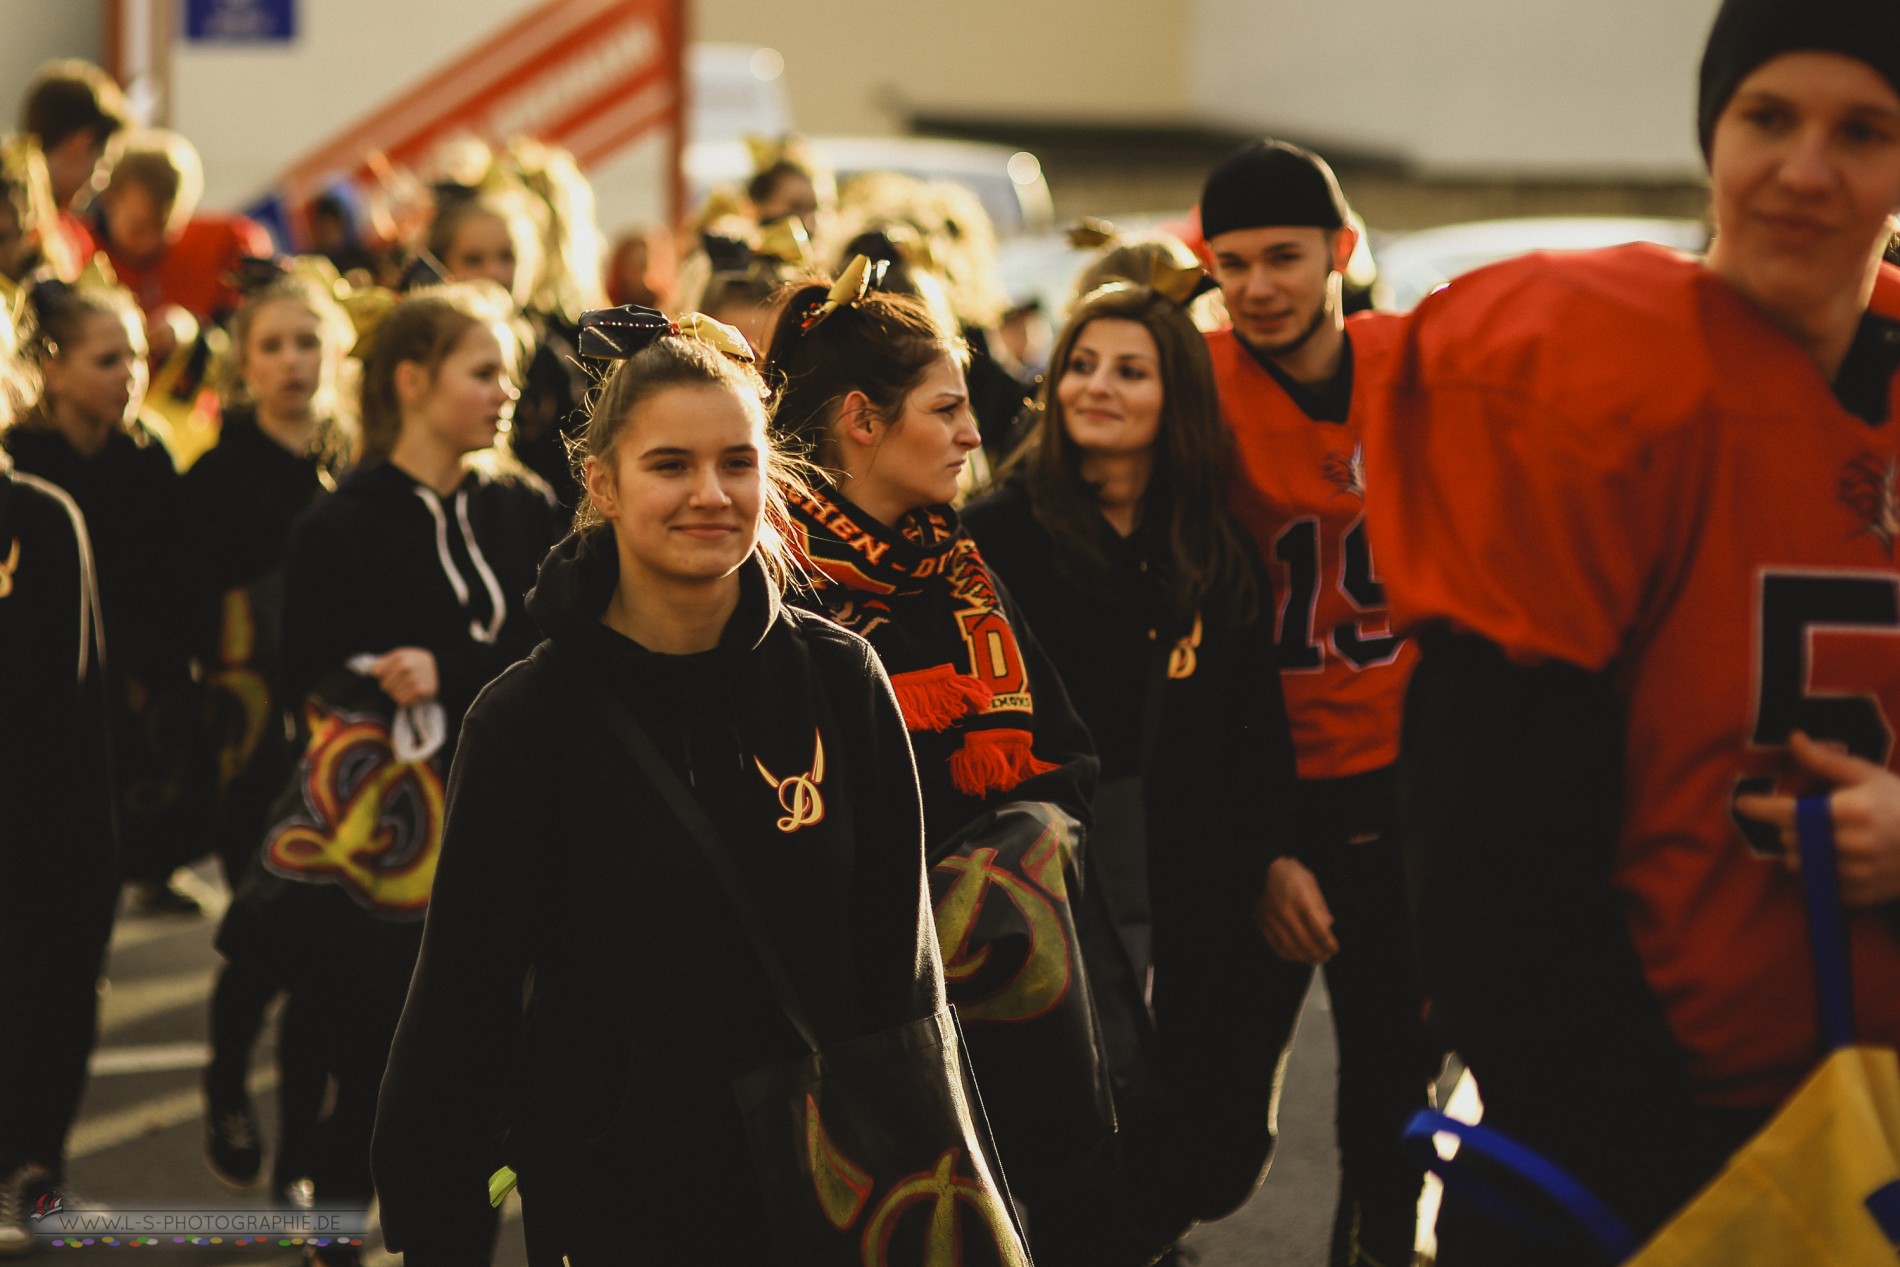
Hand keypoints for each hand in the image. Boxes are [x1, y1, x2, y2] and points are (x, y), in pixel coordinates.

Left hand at [371, 647, 438, 707]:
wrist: (442, 668)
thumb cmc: (417, 661)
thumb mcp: (402, 654)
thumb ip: (384, 661)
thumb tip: (364, 670)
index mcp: (399, 657)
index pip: (376, 673)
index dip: (383, 674)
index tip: (390, 674)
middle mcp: (405, 668)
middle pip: (384, 686)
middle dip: (391, 685)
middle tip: (402, 682)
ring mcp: (413, 680)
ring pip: (393, 695)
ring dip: (399, 694)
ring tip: (408, 687)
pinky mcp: (420, 692)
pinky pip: (403, 701)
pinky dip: (406, 700)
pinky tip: (412, 694)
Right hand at [1253, 856, 1338, 964]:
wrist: (1259, 867)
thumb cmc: (1288, 872)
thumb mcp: (1310, 882)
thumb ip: (1320, 905)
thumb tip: (1328, 925)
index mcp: (1302, 901)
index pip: (1319, 931)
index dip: (1329, 944)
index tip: (1334, 948)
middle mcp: (1287, 913)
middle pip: (1306, 943)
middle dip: (1319, 953)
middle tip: (1326, 957)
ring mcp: (1273, 920)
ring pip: (1291, 948)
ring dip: (1305, 958)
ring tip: (1314, 959)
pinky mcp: (1263, 924)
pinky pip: (1277, 947)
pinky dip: (1289, 955)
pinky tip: (1297, 956)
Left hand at [1734, 731, 1899, 908]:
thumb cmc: (1899, 802)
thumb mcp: (1867, 774)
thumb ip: (1825, 760)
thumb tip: (1793, 738)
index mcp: (1851, 811)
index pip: (1789, 812)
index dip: (1759, 807)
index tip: (1741, 803)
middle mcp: (1852, 844)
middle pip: (1789, 839)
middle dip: (1788, 828)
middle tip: (1805, 819)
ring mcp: (1857, 874)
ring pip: (1798, 866)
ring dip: (1799, 852)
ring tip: (1821, 839)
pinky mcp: (1861, 895)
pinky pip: (1817, 887)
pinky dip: (1817, 874)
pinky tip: (1835, 859)